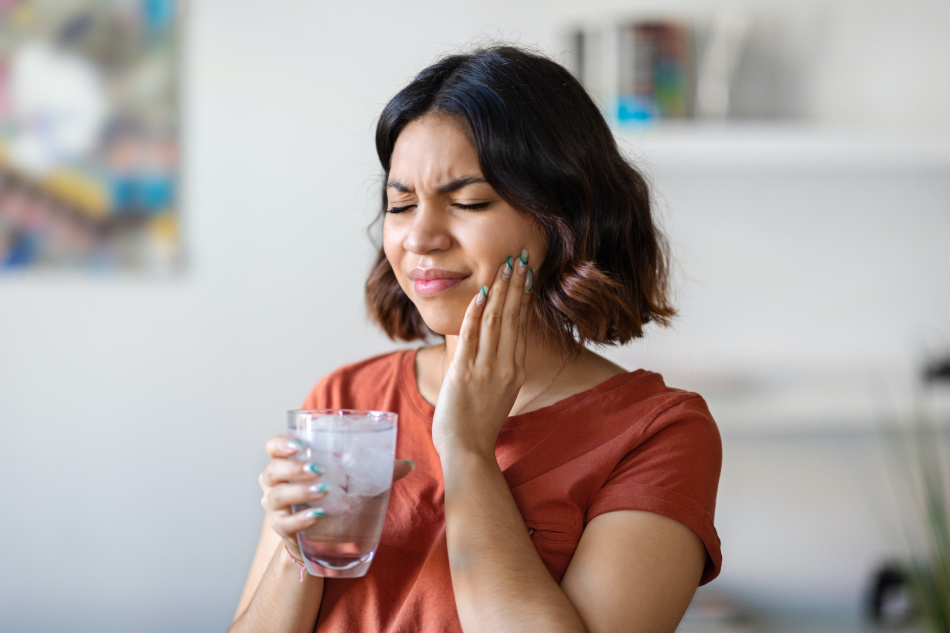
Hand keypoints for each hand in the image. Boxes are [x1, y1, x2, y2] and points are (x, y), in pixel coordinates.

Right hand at [258, 436, 414, 556]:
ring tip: (324, 490)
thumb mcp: (350, 478)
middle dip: (294, 468)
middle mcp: (275, 483)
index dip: (281, 444)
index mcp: (288, 462)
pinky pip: (286, 523)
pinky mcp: (282, 529)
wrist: (320, 535)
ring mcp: (276, 507)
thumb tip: (409, 465)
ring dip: (300, 492)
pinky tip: (317, 516)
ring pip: (277, 496)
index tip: (299, 444)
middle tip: (318, 469)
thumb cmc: (333, 496)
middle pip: (273, 470)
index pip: (272, 447)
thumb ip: (376, 470)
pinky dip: (301, 519)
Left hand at [432, 250, 532, 458]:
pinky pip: (472, 336)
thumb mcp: (498, 393)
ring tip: (504, 265)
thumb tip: (498, 348)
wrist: (468, 451)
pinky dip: (476, 312)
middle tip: (519, 257)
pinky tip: (481, 292)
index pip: (520, 325)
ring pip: (495, 320)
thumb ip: (500, 368)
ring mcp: (486, 369)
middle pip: (512, 316)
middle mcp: (505, 366)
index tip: (526, 273)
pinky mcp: (465, 373)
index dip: (523, 297)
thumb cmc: (478, 425)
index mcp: (515, 370)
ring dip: (500, 290)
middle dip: (516, 284)